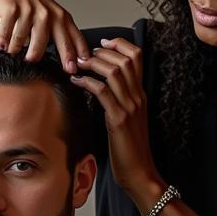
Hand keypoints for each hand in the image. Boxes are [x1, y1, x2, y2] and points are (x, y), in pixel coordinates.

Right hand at [0, 0, 89, 72]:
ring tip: (12, 50)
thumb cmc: (28, 3)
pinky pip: (7, 34)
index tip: (75, 69)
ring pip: (23, 41)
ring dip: (15, 49)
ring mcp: (29, 10)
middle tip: (34, 63)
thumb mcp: (48, 15)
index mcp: (59, 16)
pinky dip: (3, 41)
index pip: (72, 36)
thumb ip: (59, 34)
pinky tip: (2, 44)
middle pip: (47, 41)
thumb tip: (71, 63)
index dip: (75, 53)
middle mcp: (46, 13)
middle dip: (42, 55)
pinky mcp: (12, 9)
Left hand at [70, 37, 163, 206]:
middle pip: (125, 59)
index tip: (101, 42)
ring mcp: (130, 107)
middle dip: (102, 51)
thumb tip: (99, 86)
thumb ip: (118, 101)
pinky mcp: (119, 120)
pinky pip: (103, 92)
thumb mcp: (125, 119)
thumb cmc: (128, 149)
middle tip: (82, 54)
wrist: (139, 172)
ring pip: (115, 72)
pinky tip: (76, 81)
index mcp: (140, 94)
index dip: (119, 44)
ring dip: (93, 63)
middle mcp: (138, 97)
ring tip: (77, 64)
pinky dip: (88, 82)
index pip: (137, 57)